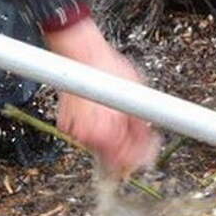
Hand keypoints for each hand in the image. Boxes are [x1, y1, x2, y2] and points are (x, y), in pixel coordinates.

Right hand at [44, 16, 159, 176]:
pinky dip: (95, 127)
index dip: (140, 156)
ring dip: (110, 136)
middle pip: (112, 158)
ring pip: (99, 146)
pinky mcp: (66, 125)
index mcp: (108, 130)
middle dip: (125, 146)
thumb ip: (142, 126)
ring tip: (116, 113)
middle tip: (135, 130)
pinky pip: (86, 134)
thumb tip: (149, 143)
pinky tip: (101, 110)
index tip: (148, 149)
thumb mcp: (137, 94)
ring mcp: (75, 131)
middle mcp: (88, 135)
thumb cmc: (109, 68)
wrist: (82, 54)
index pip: (126, 161)